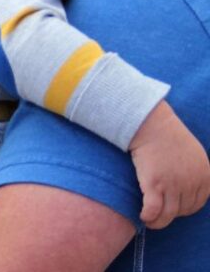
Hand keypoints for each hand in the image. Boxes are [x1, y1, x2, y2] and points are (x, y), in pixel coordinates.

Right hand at [129, 100, 209, 228]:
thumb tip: (188, 186)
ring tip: (149, 221)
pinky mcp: (154, 184)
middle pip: (182, 210)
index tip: (172, 208)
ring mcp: (173, 184)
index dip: (183, 209)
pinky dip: (148, 216)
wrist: (151, 123)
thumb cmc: (167, 134)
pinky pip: (153, 210)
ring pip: (168, 214)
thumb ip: (195, 171)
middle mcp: (192, 183)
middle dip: (170, 214)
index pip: (197, 203)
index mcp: (204, 176)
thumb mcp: (193, 153)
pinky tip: (142, 216)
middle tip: (158, 212)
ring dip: (158, 222)